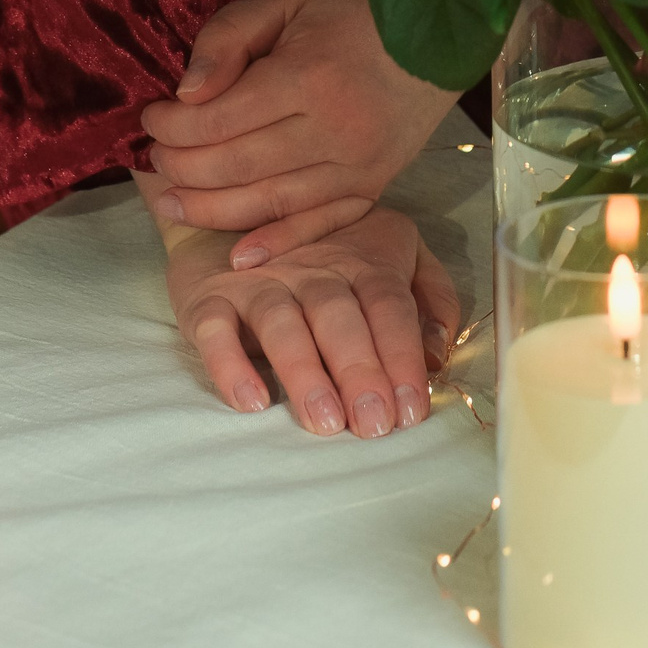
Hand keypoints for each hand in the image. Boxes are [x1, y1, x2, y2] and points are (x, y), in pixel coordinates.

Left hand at [141, 0, 458, 263]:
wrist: (441, 28)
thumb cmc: (355, 7)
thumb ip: (230, 37)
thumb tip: (185, 92)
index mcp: (306, 76)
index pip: (218, 118)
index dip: (172, 124)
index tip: (151, 114)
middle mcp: (333, 130)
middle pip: (236, 165)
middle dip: (182, 168)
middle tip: (154, 159)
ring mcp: (357, 166)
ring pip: (270, 202)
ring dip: (212, 211)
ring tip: (171, 205)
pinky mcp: (375, 185)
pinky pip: (321, 224)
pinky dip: (280, 243)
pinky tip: (240, 257)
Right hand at [162, 202, 460, 439]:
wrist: (232, 223)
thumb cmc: (330, 260)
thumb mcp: (394, 258)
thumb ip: (430, 298)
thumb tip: (439, 353)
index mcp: (360, 262)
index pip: (388, 305)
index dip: (401, 355)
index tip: (411, 411)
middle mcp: (311, 268)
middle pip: (338, 314)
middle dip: (359, 369)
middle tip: (373, 424)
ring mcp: (258, 282)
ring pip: (281, 322)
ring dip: (304, 372)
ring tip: (323, 420)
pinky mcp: (208, 299)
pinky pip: (215, 329)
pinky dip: (229, 364)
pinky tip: (251, 402)